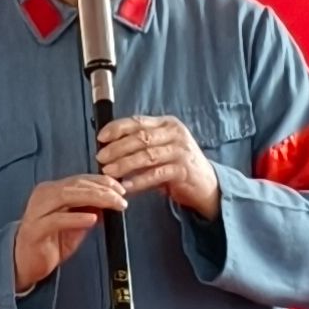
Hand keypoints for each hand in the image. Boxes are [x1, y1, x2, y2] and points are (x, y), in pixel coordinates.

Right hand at [12, 173, 126, 290]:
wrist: (24, 263)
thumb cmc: (49, 243)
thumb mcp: (75, 225)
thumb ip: (89, 212)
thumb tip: (111, 203)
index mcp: (52, 191)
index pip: (80, 180)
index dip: (102, 181)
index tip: (121, 188)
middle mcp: (43, 195)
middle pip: (76, 185)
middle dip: (102, 190)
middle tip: (122, 198)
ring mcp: (37, 211)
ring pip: (67, 196)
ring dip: (94, 198)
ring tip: (112, 204)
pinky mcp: (35, 229)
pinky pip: (57, 220)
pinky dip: (76, 218)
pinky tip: (92, 218)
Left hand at [97, 114, 218, 215]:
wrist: (207, 184)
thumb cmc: (178, 165)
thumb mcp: (162, 148)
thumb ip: (141, 145)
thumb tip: (109, 148)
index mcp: (167, 124)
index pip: (138, 121)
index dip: (117, 128)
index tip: (101, 137)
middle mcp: (175, 134)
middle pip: (140, 138)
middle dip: (117, 148)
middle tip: (101, 158)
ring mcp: (180, 151)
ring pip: (146, 156)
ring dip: (124, 164)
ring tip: (109, 172)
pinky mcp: (183, 170)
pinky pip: (156, 175)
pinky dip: (139, 181)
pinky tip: (126, 187)